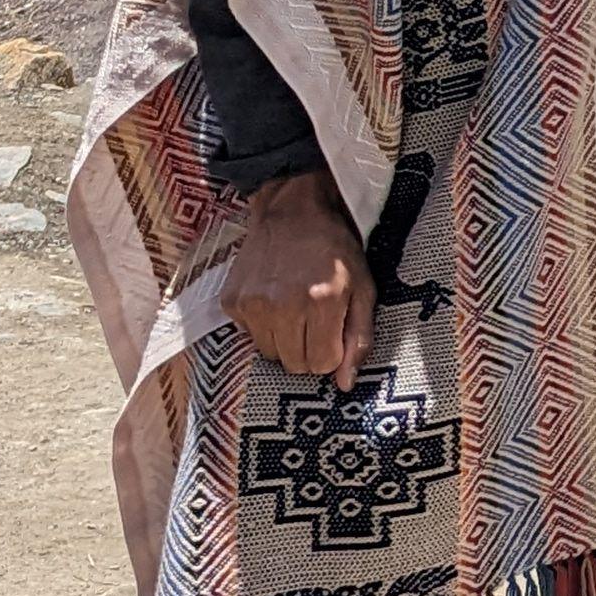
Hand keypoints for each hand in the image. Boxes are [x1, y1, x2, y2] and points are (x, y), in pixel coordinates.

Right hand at [227, 173, 373, 381]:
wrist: (292, 211)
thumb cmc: (334, 249)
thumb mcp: (362, 287)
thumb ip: (359, 337)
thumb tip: (345, 384)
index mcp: (322, 301)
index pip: (322, 364)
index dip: (331, 351)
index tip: (332, 329)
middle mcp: (283, 305)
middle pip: (295, 364)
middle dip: (309, 349)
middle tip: (314, 319)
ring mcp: (253, 304)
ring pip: (271, 355)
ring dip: (285, 340)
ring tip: (294, 307)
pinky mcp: (232, 302)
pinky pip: (250, 336)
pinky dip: (263, 326)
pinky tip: (274, 299)